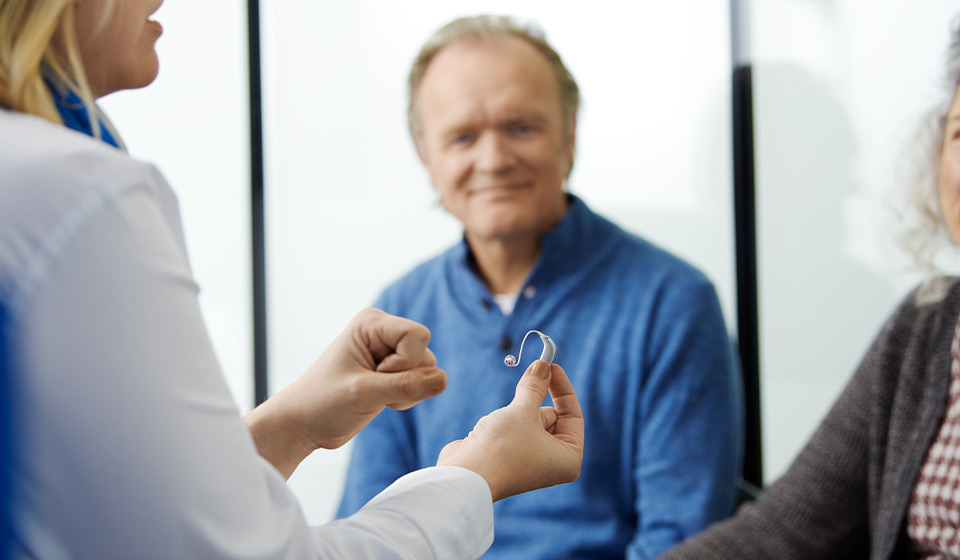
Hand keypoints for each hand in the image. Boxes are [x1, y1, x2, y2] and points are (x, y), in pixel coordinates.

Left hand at [245, 308, 446, 477]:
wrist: (304, 425)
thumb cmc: (322, 403)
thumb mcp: (363, 394)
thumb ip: (406, 386)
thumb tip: (443, 380)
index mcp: (372, 323)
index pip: (418, 336)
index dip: (404, 363)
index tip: (374, 375)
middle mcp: (383, 332)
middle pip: (426, 354)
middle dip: (405, 380)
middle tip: (371, 389)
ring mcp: (390, 352)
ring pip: (428, 370)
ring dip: (407, 392)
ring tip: (374, 396)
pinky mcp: (394, 372)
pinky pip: (422, 383)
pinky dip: (407, 398)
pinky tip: (380, 401)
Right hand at [437, 360, 583, 500]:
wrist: (465, 476)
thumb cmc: (502, 448)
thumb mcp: (524, 410)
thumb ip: (535, 385)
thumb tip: (543, 365)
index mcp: (568, 457)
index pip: (573, 415)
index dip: (562, 388)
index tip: (550, 366)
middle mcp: (551, 462)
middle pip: (549, 416)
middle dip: (533, 400)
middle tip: (527, 376)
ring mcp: (528, 460)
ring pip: (528, 420)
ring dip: (515, 412)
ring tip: (501, 424)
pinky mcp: (508, 457)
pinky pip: (511, 429)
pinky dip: (501, 422)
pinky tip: (488, 432)